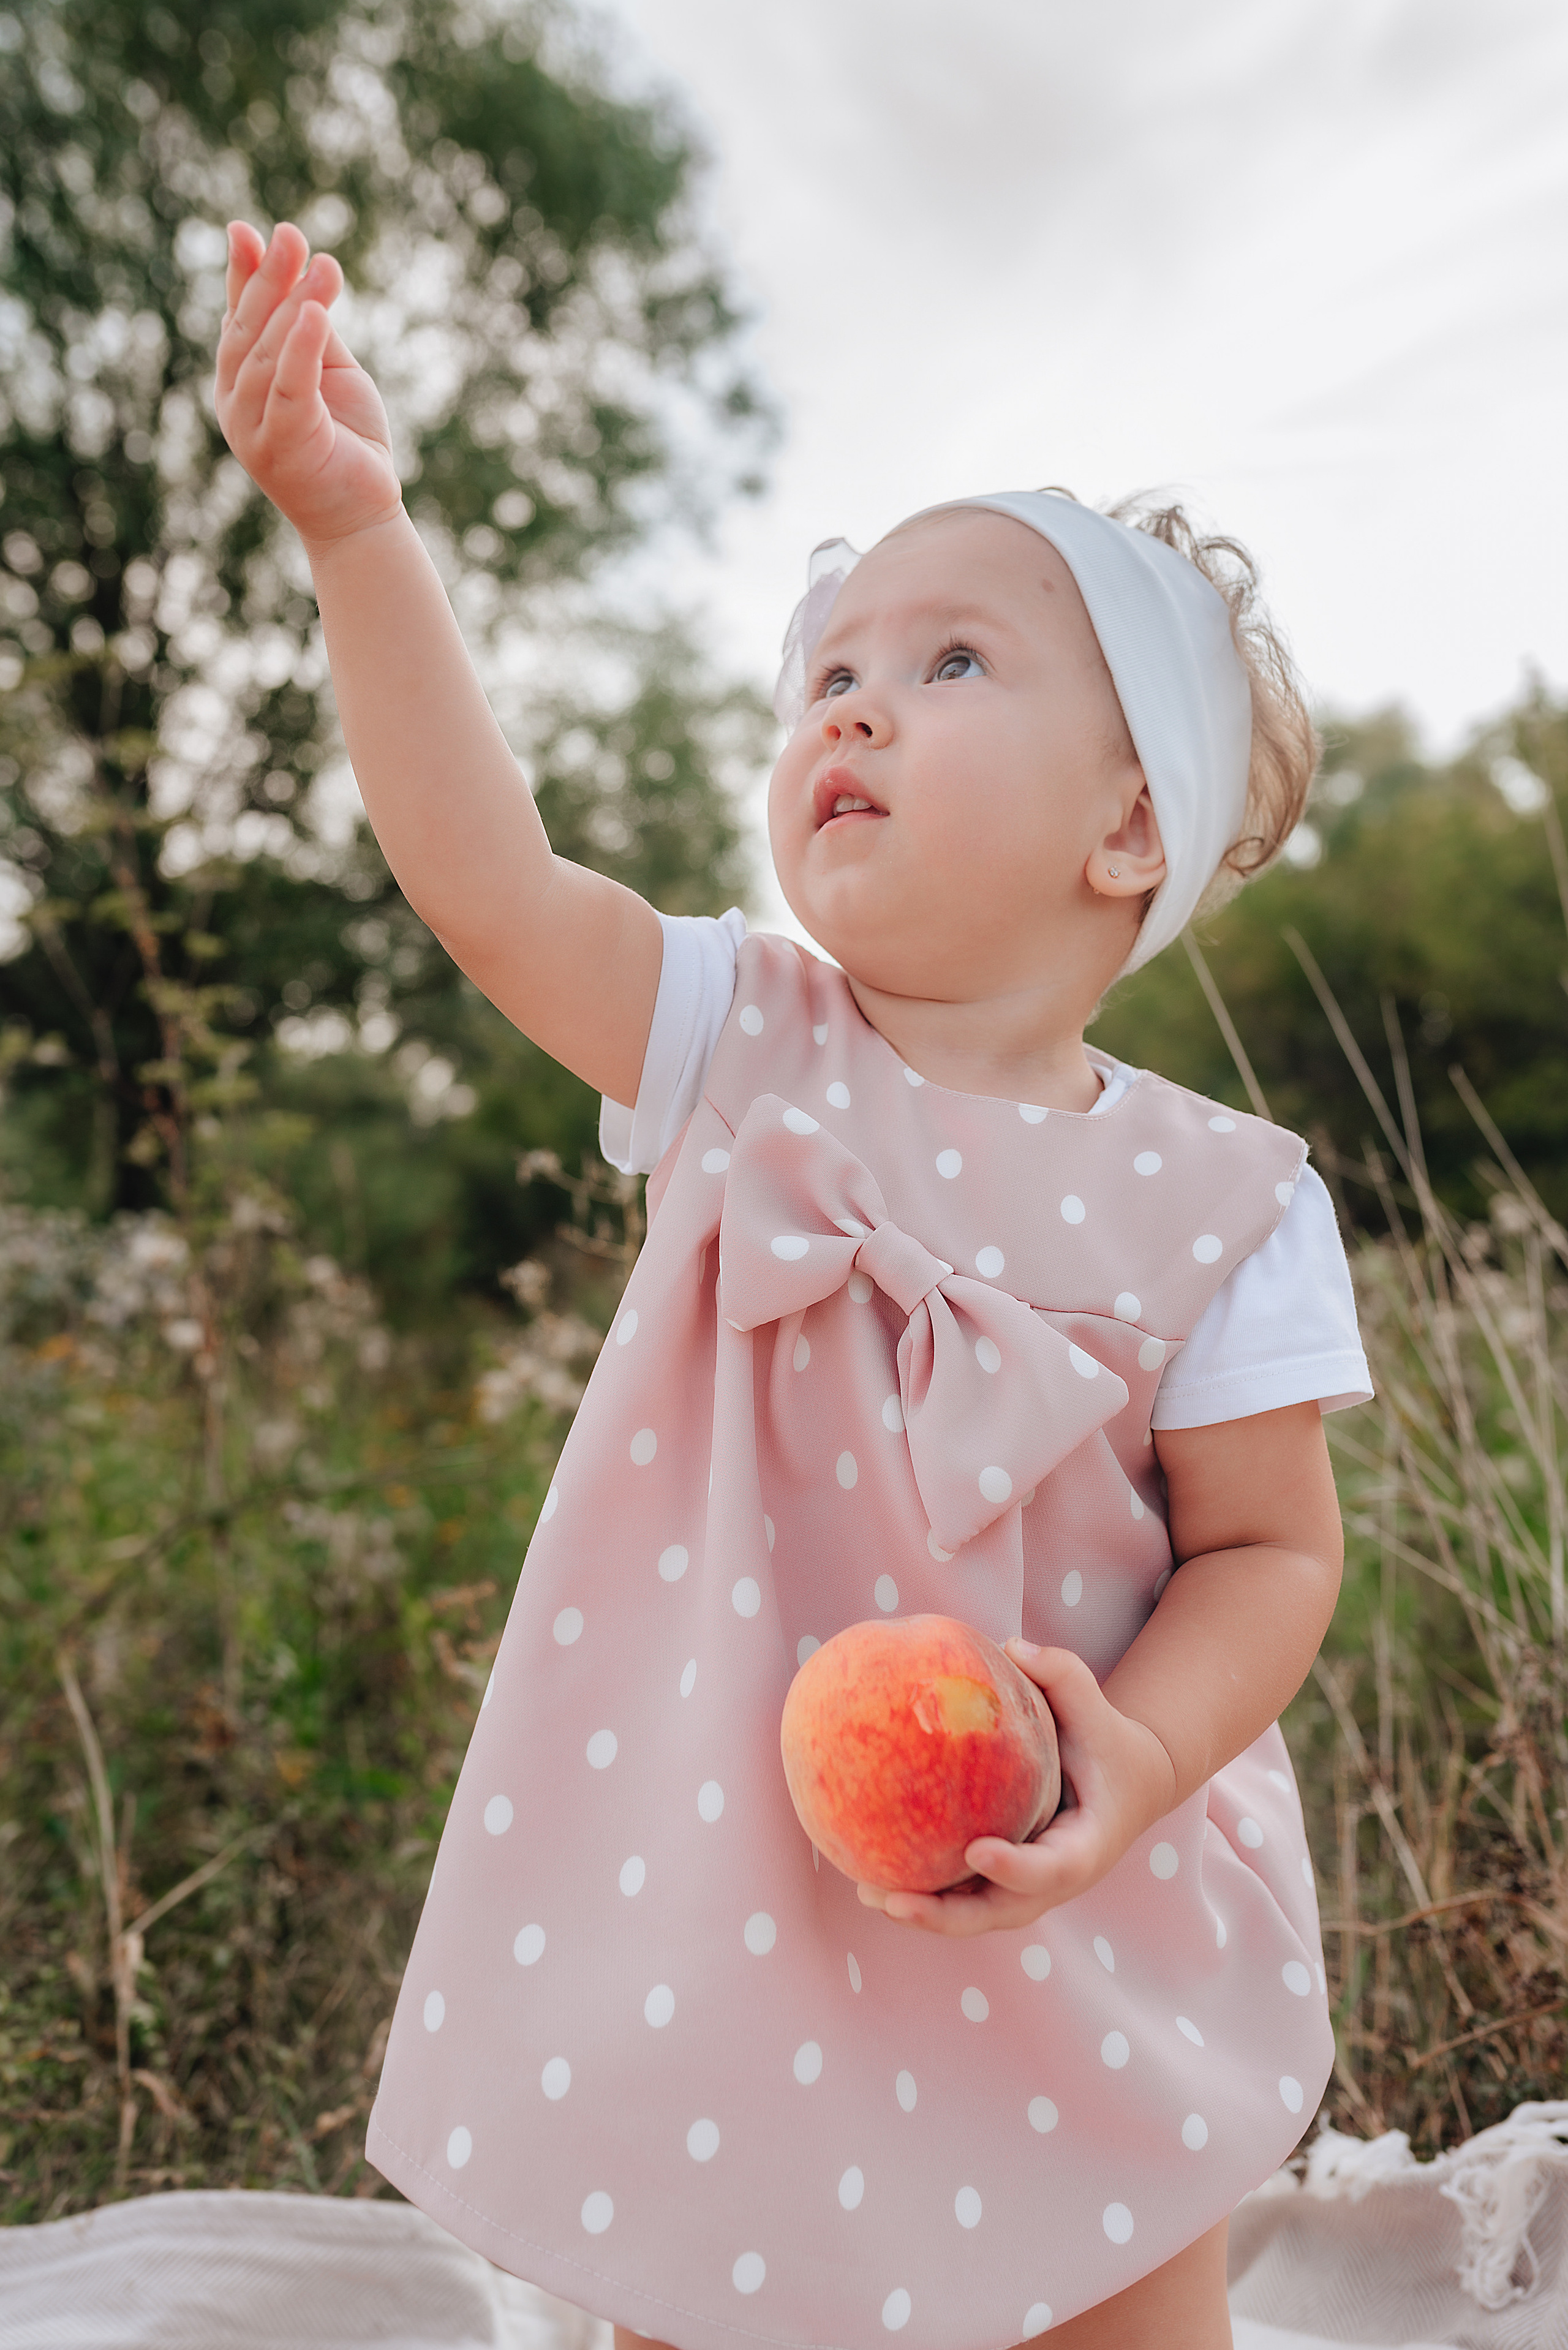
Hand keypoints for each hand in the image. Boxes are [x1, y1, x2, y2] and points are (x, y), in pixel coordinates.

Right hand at [215, 221, 402, 551]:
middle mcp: (235, 401)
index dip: (240, 273)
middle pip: (249, 328)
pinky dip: (300, 349)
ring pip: (268, 354)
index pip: (238, 317)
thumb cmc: (347, 440)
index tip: (245, 230)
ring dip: (293, 305)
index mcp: (241, 380)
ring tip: (325, 265)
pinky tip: (314, 312)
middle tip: (293, 234)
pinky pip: (288, 388)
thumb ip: (308, 326)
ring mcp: (250, 426)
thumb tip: (294, 265)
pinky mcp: (279, 446)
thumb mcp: (328, 370)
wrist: (362, 512)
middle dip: (269, 278)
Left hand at [855, 1640, 1177, 1937]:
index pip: (1053, 1868)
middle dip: (947, 1915)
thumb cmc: (1105, 1740)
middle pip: (1001, 1912)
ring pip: (975, 1915)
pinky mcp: (1005, 1883)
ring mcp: (1029, 1889)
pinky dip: (925, 1895)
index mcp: (1086, 1844)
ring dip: (924, 1913)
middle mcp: (1055, 1879)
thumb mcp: (1095, 1706)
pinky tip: (872, 1879)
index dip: (1016, 1868)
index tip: (975, 1851)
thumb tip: (1010, 1646)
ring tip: (868, 1893)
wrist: (1126, 1786)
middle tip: (895, 1901)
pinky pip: (963, 1897)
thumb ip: (1062, 1674)